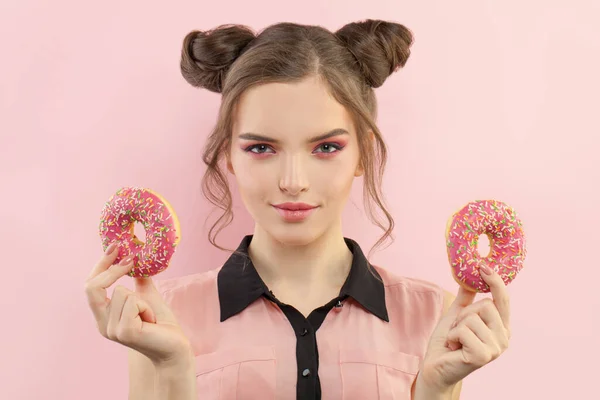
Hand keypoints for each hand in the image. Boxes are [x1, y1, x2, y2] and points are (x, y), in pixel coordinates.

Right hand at [84, 242, 192, 367]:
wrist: (174, 347)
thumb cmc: (161, 324)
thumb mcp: (147, 296)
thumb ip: (137, 281)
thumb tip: (135, 258)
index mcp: (104, 315)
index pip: (91, 286)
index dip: (101, 265)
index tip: (116, 246)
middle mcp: (102, 324)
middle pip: (93, 286)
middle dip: (112, 269)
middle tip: (131, 259)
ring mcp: (112, 330)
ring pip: (122, 292)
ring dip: (142, 300)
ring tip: (149, 316)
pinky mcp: (125, 332)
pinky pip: (133, 302)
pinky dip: (146, 307)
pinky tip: (151, 321)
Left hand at [419, 265, 510, 391]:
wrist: (435, 367)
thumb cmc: (447, 342)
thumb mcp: (457, 315)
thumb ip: (466, 299)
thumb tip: (469, 277)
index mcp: (501, 326)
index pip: (503, 299)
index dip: (495, 281)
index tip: (482, 266)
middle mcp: (504, 337)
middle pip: (486, 305)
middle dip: (464, 314)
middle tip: (458, 329)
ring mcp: (496, 348)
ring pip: (473, 317)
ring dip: (457, 327)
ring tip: (455, 339)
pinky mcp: (483, 356)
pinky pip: (464, 330)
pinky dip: (452, 336)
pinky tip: (454, 347)